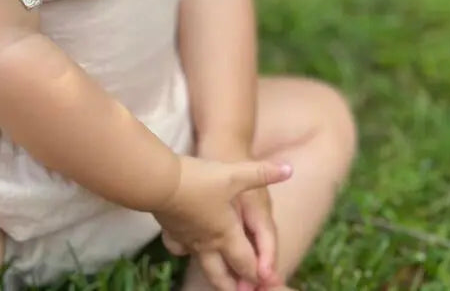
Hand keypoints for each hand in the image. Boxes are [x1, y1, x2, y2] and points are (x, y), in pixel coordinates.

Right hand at [152, 155, 290, 290]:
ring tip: (222, 281)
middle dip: (235, 287)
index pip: (246, 263)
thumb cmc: (200, 181)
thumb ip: (262, 173)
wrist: (161, 182)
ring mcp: (189, 240)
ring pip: (204, 267)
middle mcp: (209, 244)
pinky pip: (181, 251)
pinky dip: (187, 253)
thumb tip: (289, 169)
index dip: (258, 275)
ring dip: (216, 277)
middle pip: (223, 277)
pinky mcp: (172, 232)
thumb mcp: (234, 174)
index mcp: (227, 234)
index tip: (266, 282)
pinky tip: (188, 247)